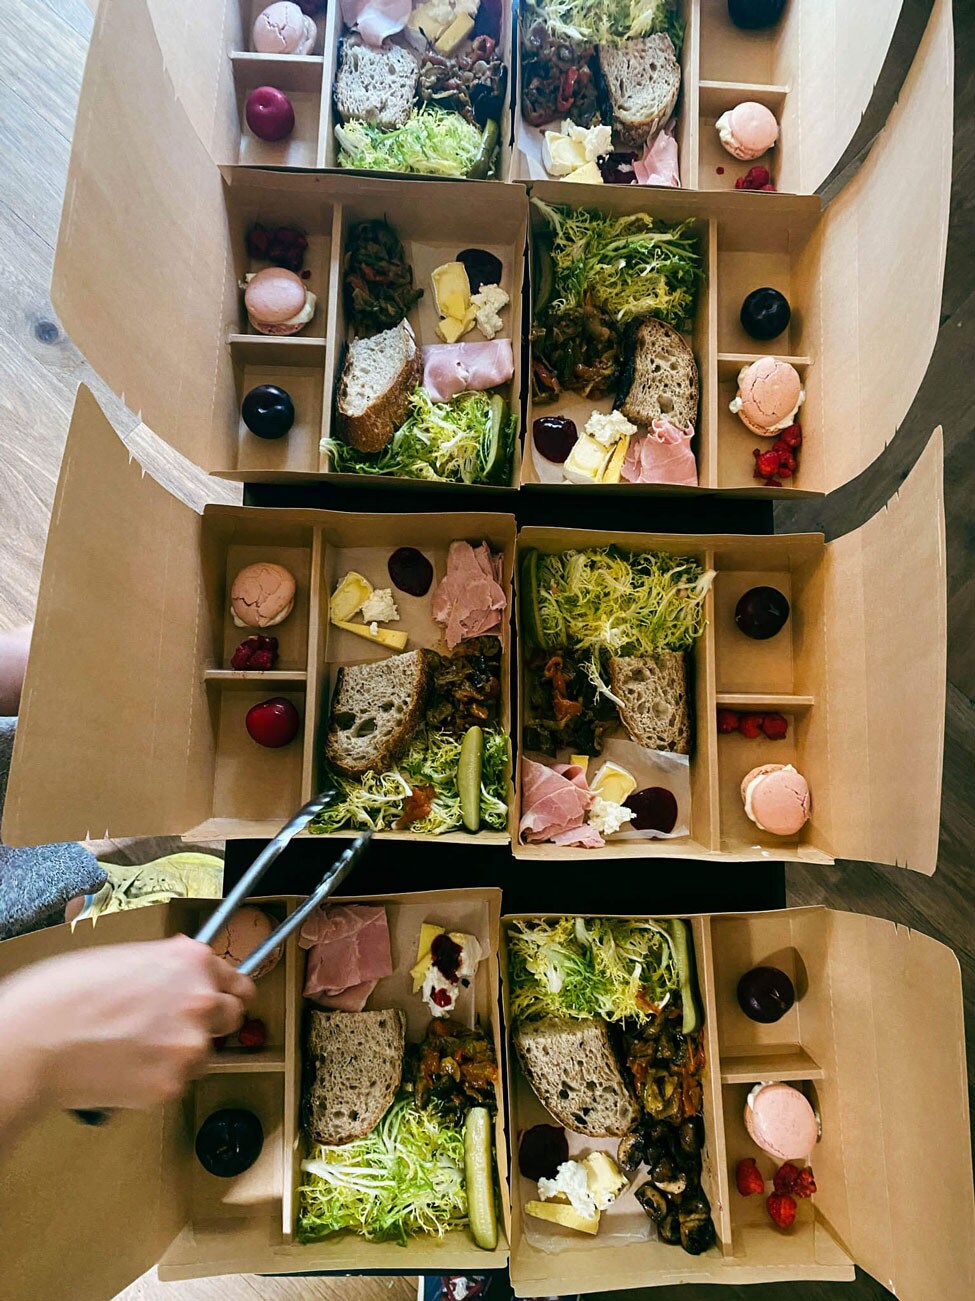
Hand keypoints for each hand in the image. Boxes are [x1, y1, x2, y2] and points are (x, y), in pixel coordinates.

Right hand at [0, 935, 254, 1115]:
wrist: (35, 1040)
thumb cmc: (66, 994)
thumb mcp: (128, 957)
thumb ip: (169, 966)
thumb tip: (185, 968)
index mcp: (192, 962)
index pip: (238, 982)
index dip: (228, 992)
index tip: (225, 1000)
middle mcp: (201, 1001)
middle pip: (232, 1018)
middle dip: (210, 1022)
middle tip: (173, 1028)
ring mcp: (190, 1046)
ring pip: (203, 1055)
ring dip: (180, 1054)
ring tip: (133, 1047)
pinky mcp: (172, 1085)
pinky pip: (176, 1083)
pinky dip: (156, 1079)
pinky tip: (124, 1066)